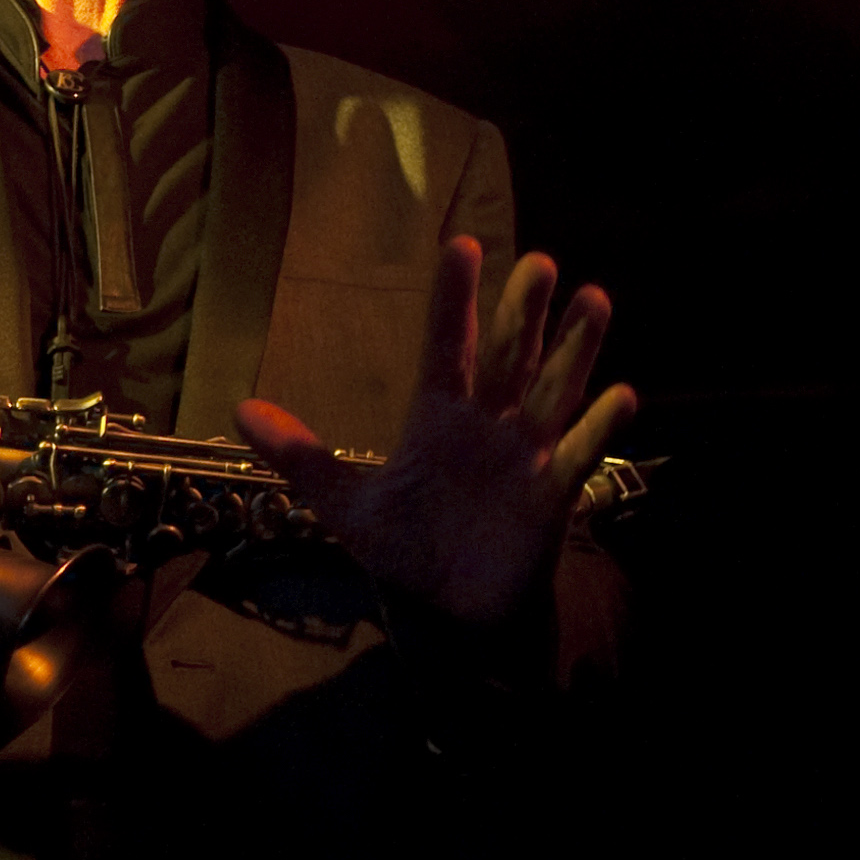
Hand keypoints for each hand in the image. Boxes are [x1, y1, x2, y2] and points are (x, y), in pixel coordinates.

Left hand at [238, 238, 637, 626]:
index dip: (453, 298)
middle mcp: (488, 424)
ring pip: (553, 390)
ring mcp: (525, 455)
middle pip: (509, 356)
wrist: (448, 614)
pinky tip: (620, 395)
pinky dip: (598, 428)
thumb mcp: (345, 502)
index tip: (463, 245)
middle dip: (525, 312)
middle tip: (541, 263)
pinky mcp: (551, 494)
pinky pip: (579, 455)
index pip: (446, 344)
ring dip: (575, 349)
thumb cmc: (407, 548)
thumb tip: (239, 409)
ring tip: (595, 298)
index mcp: (438, 416)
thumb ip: (300, 455)